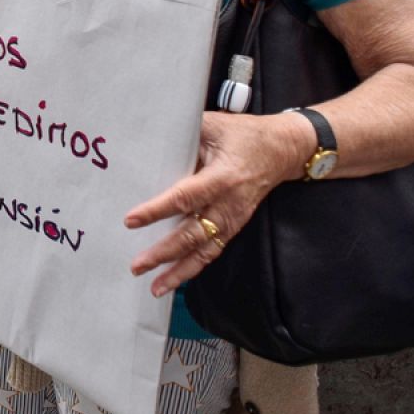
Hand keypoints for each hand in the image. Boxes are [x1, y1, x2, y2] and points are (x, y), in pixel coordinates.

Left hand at [125, 110, 314, 296]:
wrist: (282, 150)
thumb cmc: (243, 135)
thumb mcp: (213, 126)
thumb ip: (183, 135)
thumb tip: (148, 140)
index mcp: (221, 177)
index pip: (184, 197)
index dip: (157, 210)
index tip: (131, 220)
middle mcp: (228, 204)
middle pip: (192, 234)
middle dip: (163, 252)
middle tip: (137, 265)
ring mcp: (232, 219)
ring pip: (203, 251)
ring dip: (178, 271)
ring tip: (154, 287)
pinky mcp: (234, 226)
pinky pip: (212, 251)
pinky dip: (193, 268)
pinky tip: (174, 280)